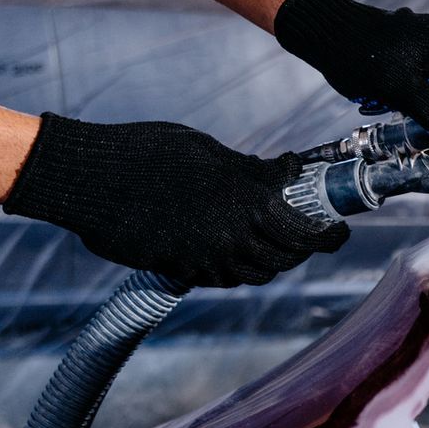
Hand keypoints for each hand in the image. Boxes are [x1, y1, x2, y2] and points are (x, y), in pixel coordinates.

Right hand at [2, 114, 348, 288]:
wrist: (89, 179)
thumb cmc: (145, 151)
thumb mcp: (205, 149)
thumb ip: (246, 170)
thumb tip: (275, 175)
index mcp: (248, 198)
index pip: (307, 231)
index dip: (330, 236)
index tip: (339, 231)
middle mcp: (234, 234)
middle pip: (288, 258)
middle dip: (303, 249)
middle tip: (308, 236)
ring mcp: (208, 257)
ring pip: (259, 273)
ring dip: (272, 261)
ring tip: (274, 243)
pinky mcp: (184, 269)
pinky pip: (224, 278)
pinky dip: (238, 268)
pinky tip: (235, 250)